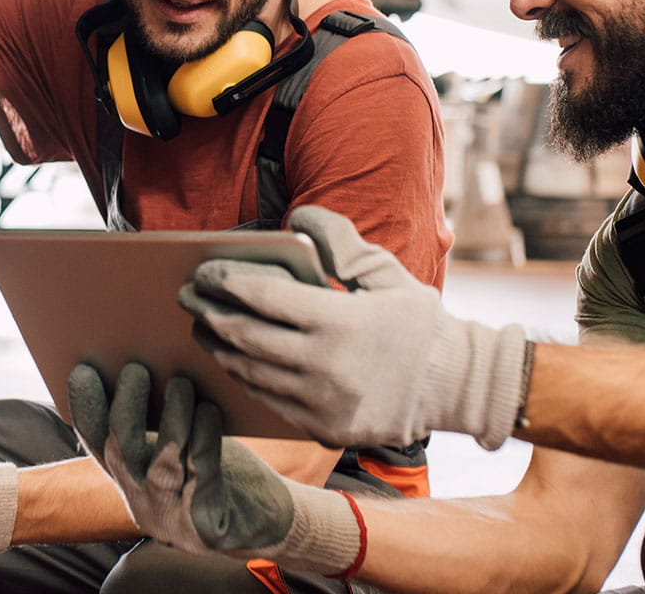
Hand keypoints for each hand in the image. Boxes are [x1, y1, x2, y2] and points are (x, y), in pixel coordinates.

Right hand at [67, 362, 362, 575]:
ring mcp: (173, 520)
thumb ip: (162, 419)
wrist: (270, 522)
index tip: (83, 370)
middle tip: (136, 369)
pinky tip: (211, 412)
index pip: (97, 445)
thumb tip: (152, 355)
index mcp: (132, 481)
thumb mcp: (185, 445)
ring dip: (170, 420)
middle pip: (122, 454)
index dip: (86, 409)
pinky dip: (205, 440)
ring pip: (163, 465)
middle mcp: (144, 502)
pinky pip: (203, 478)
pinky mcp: (207, 529)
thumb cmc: (225, 471)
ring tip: (180, 382)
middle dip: (126, 409)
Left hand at [182, 205, 531, 449]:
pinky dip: (247, 378)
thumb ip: (340, 241)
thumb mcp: (383, 272)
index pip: (262, 296)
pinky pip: (270, 401)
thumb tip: (299, 215)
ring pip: (250, 372)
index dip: (225, 282)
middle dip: (208, 313)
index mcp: (336, 321)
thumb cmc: (418, 323)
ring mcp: (320, 402)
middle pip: (244, 336)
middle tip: (187, 298)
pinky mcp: (323, 428)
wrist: (456, 386)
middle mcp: (321, 366)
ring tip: (205, 328)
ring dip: (220, 348)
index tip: (202, 271)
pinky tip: (237, 361)